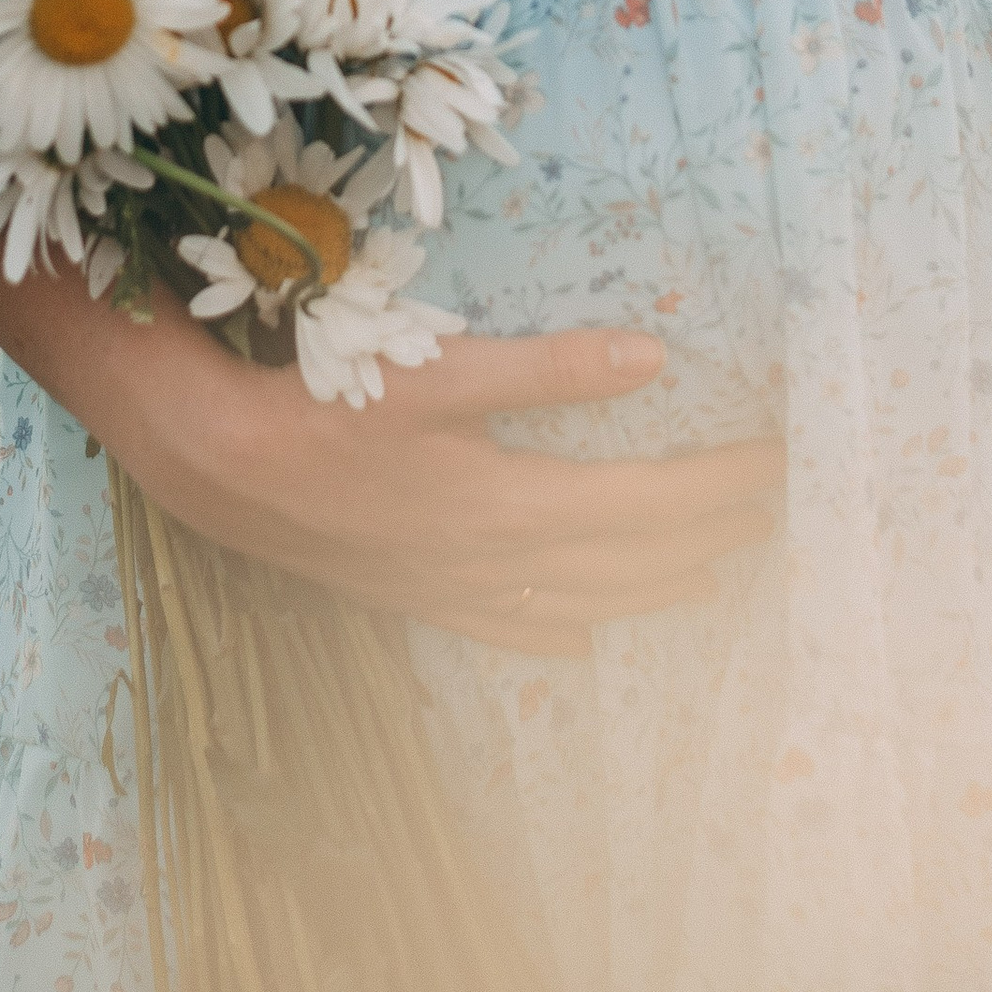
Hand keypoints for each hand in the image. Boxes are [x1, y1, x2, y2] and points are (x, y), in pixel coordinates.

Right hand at [0, 186, 781, 657]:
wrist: (209, 462)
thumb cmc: (318, 399)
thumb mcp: (434, 373)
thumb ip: (547, 373)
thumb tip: (651, 355)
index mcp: (506, 504)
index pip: (650, 504)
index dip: (722, 485)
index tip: (782, 460)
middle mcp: (491, 558)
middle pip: (629, 558)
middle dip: (708, 532)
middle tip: (776, 505)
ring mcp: (452, 584)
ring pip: (580, 600)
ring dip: (654, 583)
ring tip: (716, 568)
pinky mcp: (410, 588)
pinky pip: (505, 627)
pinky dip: (559, 630)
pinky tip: (584, 636)